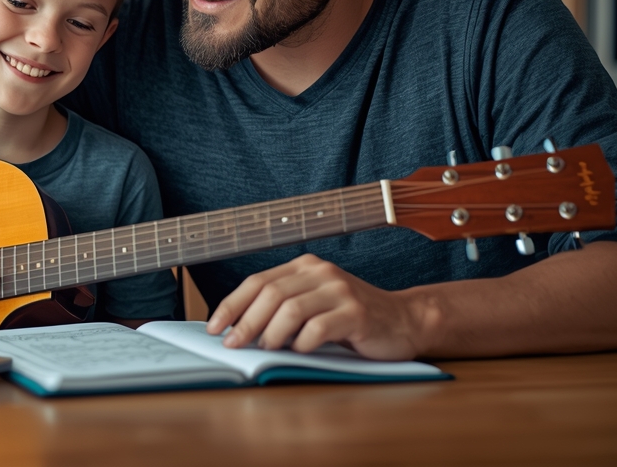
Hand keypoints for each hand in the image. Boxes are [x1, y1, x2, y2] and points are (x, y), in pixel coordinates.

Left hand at [205, 254, 425, 360]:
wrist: (403, 321)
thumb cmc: (351, 318)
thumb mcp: (314, 305)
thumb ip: (282, 309)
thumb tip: (237, 330)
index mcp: (305, 266)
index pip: (257, 281)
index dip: (231, 305)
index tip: (213, 327)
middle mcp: (320, 272)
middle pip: (270, 294)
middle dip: (245, 322)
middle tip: (234, 345)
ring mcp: (340, 290)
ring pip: (291, 309)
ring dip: (272, 334)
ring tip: (268, 349)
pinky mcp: (356, 312)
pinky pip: (319, 328)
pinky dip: (303, 343)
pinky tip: (301, 351)